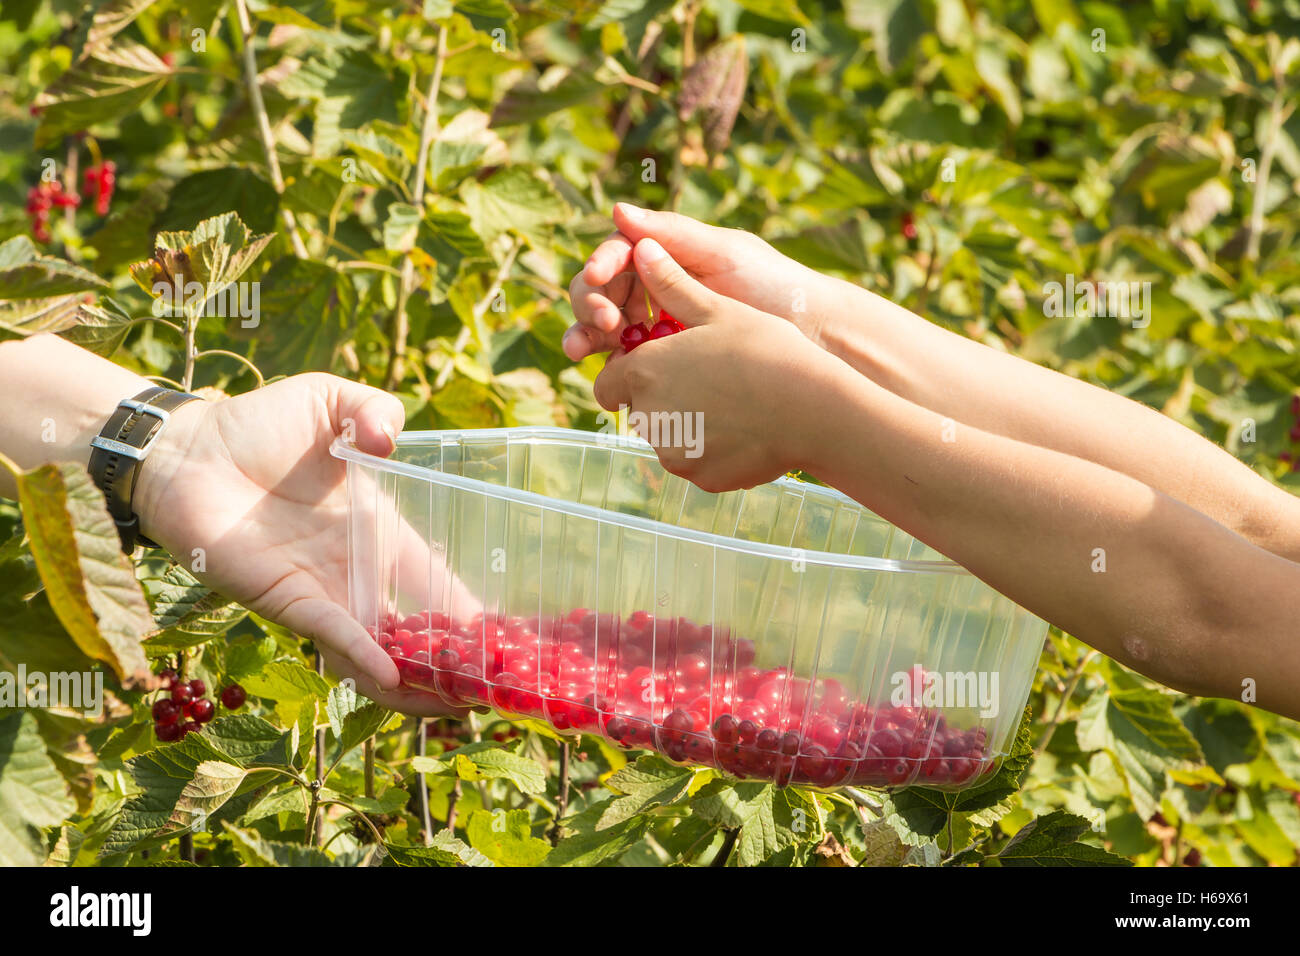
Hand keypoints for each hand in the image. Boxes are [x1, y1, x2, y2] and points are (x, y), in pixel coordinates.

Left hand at [132, 373, 469, 716]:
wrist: (188, 451)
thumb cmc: (258, 425)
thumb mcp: (331, 399)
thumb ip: (373, 407)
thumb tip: (390, 440)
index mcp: (381, 531)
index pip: (439, 582)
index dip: (472, 613)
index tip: (508, 645)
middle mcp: (359, 572)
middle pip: (416, 633)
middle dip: (453, 666)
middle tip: (493, 692)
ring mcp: (325, 592)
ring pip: (380, 652)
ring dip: (416, 680)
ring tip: (456, 703)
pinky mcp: (288, 601)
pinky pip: (334, 636)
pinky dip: (364, 657)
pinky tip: (394, 674)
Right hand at [565, 204, 843, 360]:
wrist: (813, 336)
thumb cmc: (775, 286)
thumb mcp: (726, 254)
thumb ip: (673, 235)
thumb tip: (618, 209)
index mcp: (666, 255)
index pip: (618, 254)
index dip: (602, 265)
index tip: (600, 277)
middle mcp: (656, 289)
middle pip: (602, 292)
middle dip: (590, 304)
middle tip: (601, 323)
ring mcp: (658, 328)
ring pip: (606, 330)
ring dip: (585, 337)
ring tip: (579, 351)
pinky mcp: (666, 364)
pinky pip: (628, 364)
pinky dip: (611, 368)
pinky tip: (606, 376)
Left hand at [592, 238, 833, 491]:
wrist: (811, 409)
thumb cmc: (765, 350)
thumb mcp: (717, 311)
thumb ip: (672, 284)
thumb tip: (642, 248)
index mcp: (643, 371)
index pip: (608, 383)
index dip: (631, 374)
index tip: (663, 367)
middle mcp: (648, 416)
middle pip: (639, 411)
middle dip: (661, 398)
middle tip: (707, 382)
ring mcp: (672, 452)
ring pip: (666, 438)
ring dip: (685, 425)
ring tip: (731, 404)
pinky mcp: (698, 477)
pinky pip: (694, 462)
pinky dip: (710, 450)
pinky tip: (743, 430)